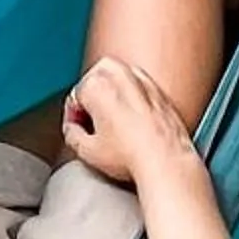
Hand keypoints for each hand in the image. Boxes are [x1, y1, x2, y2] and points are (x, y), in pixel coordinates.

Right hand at [62, 60, 204, 190]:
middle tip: (94, 123)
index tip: (79, 129)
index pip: (75, 95)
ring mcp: (144, 80)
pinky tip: (135, 123)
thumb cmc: (133, 157)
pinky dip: (133, 99)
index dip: (74, 116)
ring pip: (119, 79)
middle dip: (92, 98)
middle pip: (96, 79)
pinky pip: (139, 88)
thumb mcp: (87, 152)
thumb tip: (73, 130)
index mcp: (97, 84)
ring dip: (113, 95)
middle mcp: (121, 75)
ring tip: (114, 123)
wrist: (168, 164)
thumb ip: (70, 134)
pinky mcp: (161, 91)